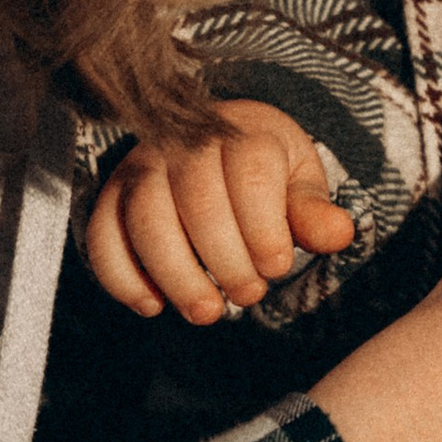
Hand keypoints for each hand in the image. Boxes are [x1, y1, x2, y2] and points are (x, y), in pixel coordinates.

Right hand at [87, 102, 355, 324]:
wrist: (212, 142)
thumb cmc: (263, 172)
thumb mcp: (297, 183)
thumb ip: (313, 210)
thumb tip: (338, 234)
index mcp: (242, 131)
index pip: (250, 173)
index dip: (264, 227)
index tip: (276, 267)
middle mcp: (185, 141)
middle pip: (198, 201)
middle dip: (225, 260)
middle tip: (248, 294)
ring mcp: (142, 166)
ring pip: (146, 218)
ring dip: (176, 274)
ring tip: (207, 311)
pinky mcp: (111, 194)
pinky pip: (103, 234)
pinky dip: (122, 276)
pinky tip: (152, 305)